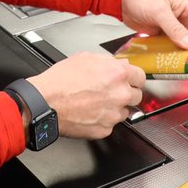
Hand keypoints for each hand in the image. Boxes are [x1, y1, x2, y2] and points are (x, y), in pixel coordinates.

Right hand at [28, 53, 144, 138]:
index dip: (134, 78)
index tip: (130, 80)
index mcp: (118, 74)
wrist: (46, 102)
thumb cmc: (61, 80)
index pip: (141, 77)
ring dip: (115, 107)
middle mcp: (120, 95)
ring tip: (97, 102)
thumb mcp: (86, 58)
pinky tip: (90, 112)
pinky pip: (111, 124)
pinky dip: (103, 119)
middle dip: (126, 93)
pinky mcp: (105, 129)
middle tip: (111, 91)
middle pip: (137, 96)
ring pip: (125, 111)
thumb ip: (108, 61)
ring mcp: (113, 114)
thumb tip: (118, 64)